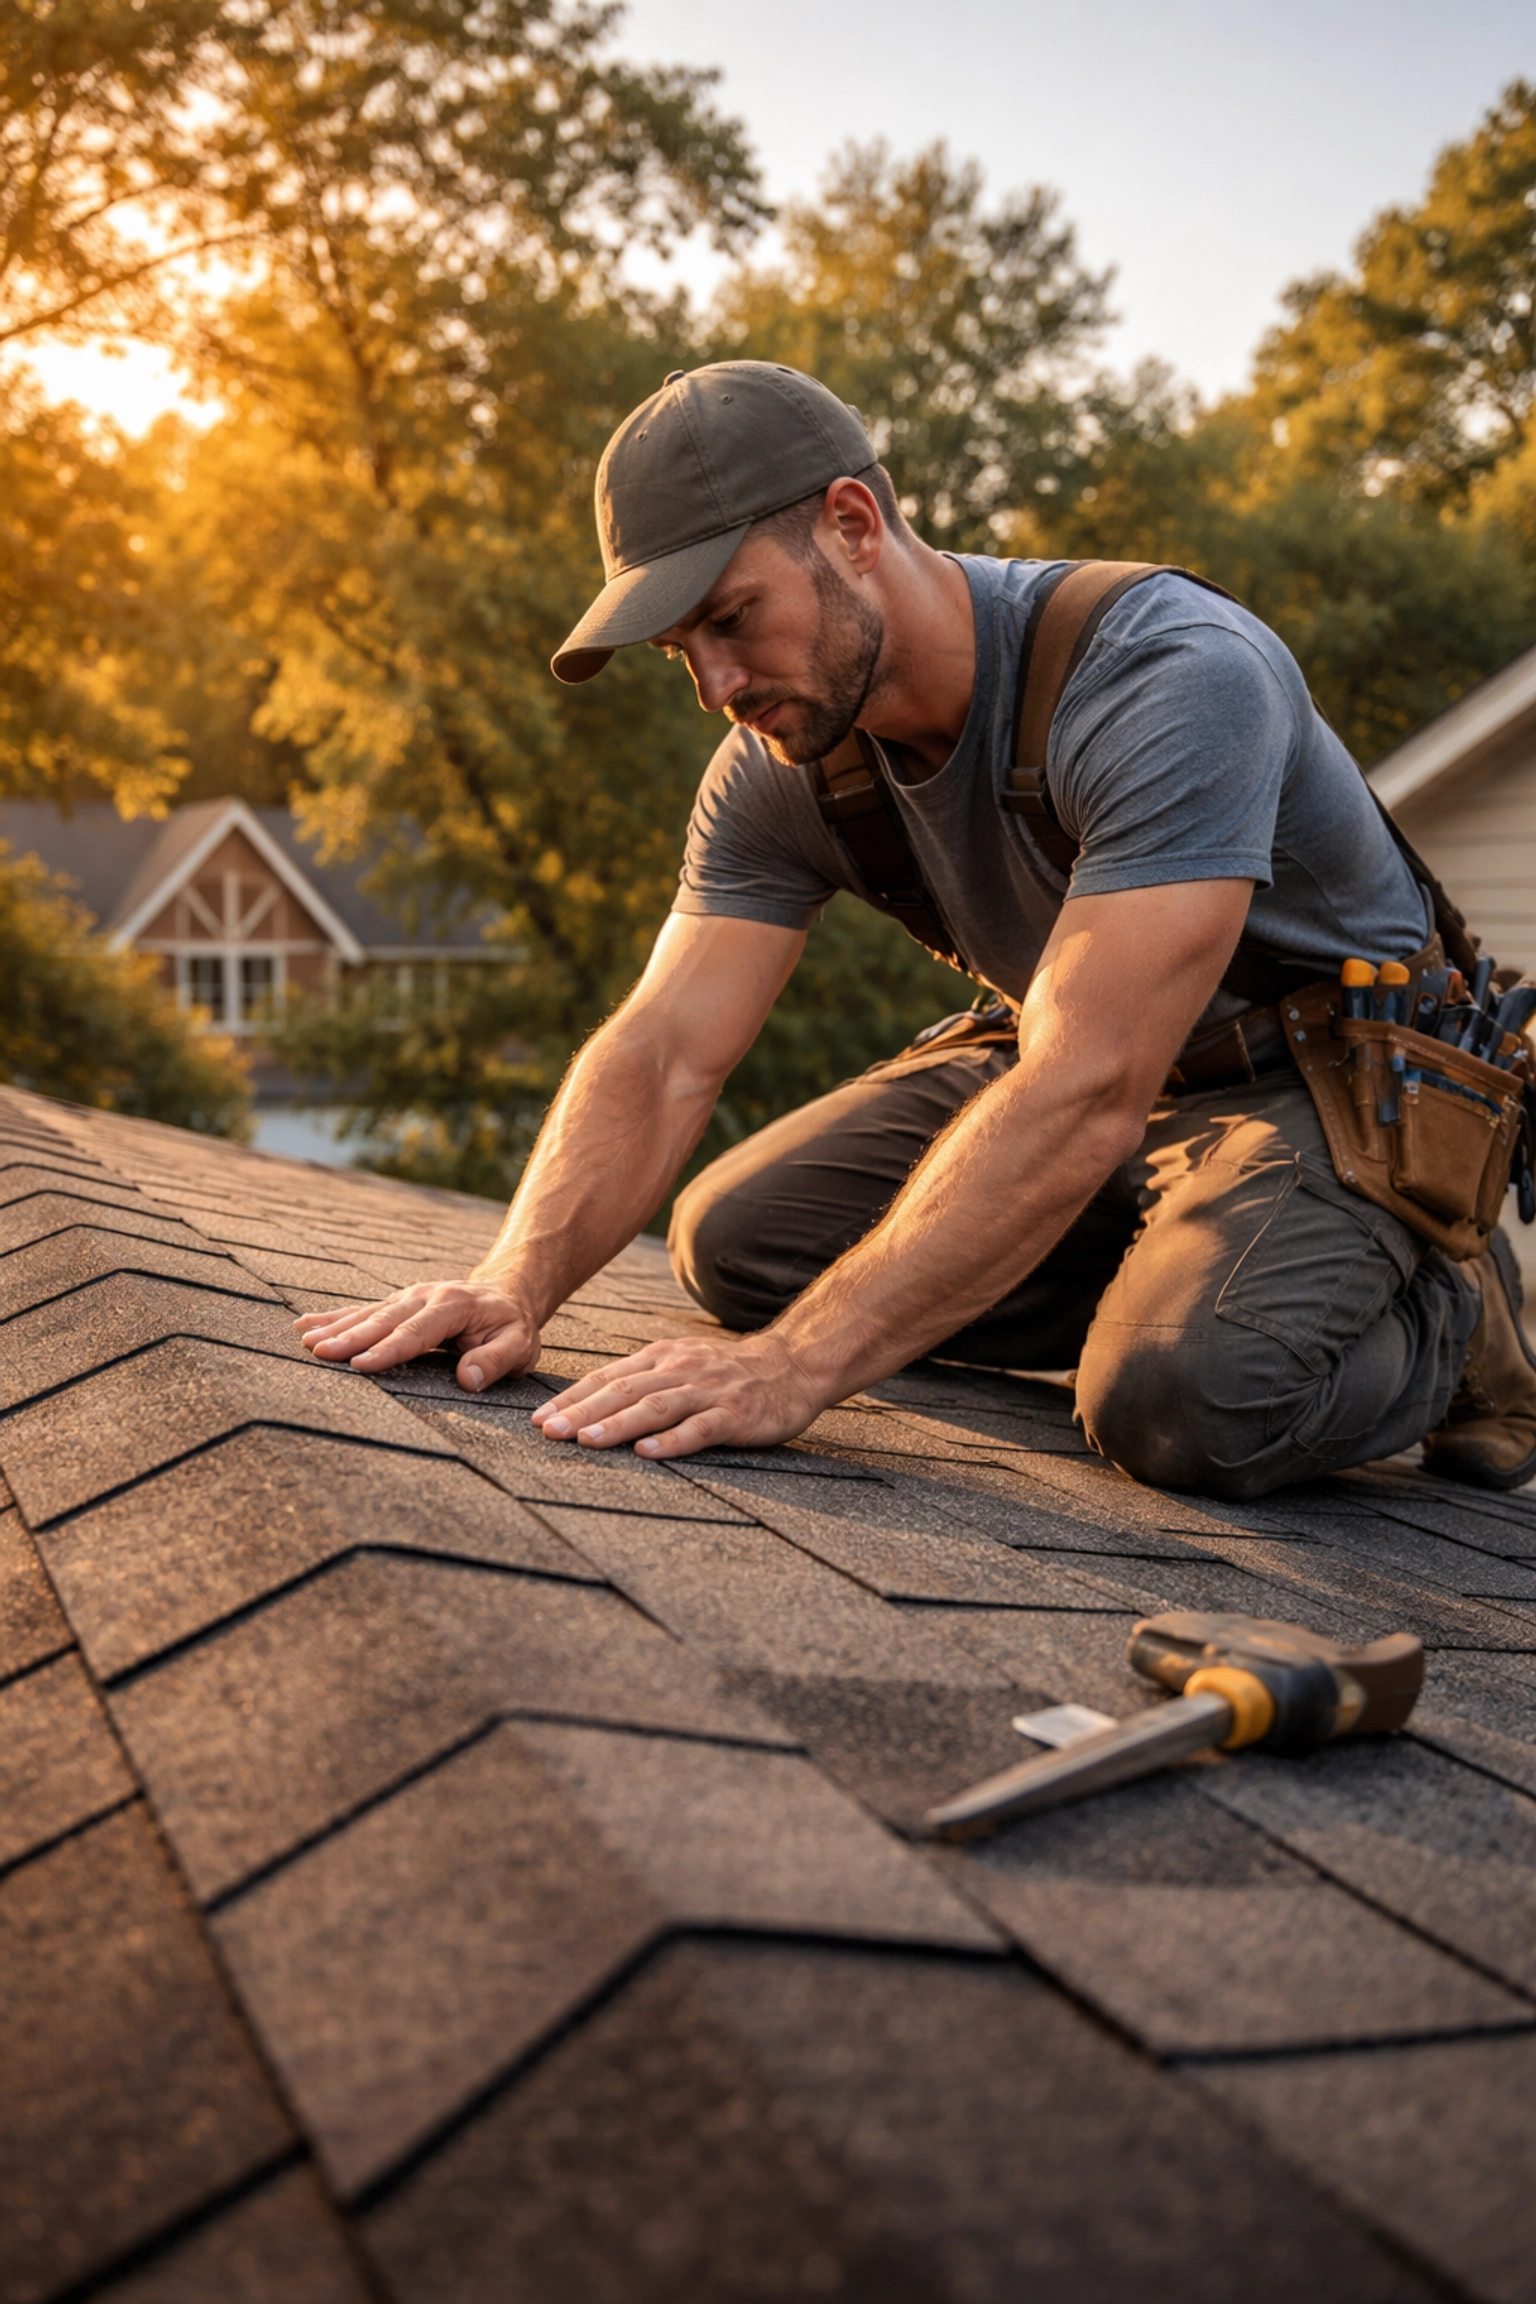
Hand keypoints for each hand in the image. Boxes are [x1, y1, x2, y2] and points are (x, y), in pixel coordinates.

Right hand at [294, 1279, 538, 1391]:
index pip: (417, 1332)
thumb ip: (495, 1361)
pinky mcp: (397, 1303)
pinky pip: (362, 1310)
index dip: (389, 1349)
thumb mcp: (520, 1346)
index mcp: (454, 1306)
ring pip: (368, 1313)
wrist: (506, 1293)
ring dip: (335, 1327)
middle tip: (321, 1353)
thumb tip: (466, 1379)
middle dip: (351, 1337)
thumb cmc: (512, 1326)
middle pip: (384, 1320)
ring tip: (305, 1341)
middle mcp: (425, 1296)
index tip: (362, 1364)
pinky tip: (304, 1324)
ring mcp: (408, 1297)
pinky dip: (333, 1317)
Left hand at [531, 1330, 824, 1457]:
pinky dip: (673, 1440)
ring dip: (618, 1424)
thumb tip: (590, 1405)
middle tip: (548, 1432)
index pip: (608, 1378)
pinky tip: (648, 1452)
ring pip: (656, 1407)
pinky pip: (700, 1428)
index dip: (572, 1397)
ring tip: (586, 1440)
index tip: (539, 1418)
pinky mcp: (736, 1414)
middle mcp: (680, 1371)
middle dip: (582, 1411)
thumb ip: (643, 1382)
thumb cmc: (728, 1373)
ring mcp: (708, 1392)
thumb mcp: (682, 1365)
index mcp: (663, 1359)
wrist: (792, 1365)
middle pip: (623, 1391)